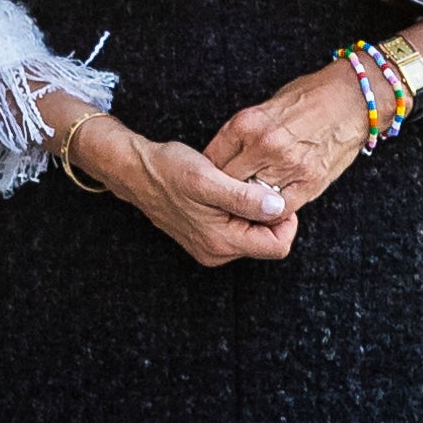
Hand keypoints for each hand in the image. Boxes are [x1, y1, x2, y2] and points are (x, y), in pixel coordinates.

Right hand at [70, 115, 297, 267]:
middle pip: (266, 241)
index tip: (273, 194)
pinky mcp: (205, 238)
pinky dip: (238, 212)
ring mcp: (210, 248)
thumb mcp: (209, 178)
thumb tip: (278, 208)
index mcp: (221, 242)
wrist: (137, 171)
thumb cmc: (170, 170)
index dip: (285, 220)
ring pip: (252, 235)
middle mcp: (217, 252)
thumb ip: (245, 197)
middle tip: (251, 185)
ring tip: (233, 186)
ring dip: (251, 211)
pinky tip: (224, 191)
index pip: (278, 245)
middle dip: (266, 214)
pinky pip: (236, 231)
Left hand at [205, 60, 374, 215]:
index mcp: (247, 123)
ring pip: (252, 199)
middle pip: (228, 182)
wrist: (352, 98)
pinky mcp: (309, 182)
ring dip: (247, 204)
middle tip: (221, 199)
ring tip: (244, 206)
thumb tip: (225, 158)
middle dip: (223, 192)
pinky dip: (272, 211)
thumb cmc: (309, 97)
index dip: (208, 174)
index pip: (213, 159)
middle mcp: (263, 145)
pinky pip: (280, 208)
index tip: (209, 181)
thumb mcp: (265, 107)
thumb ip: (244, 133)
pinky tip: (269, 207)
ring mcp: (287, 165)